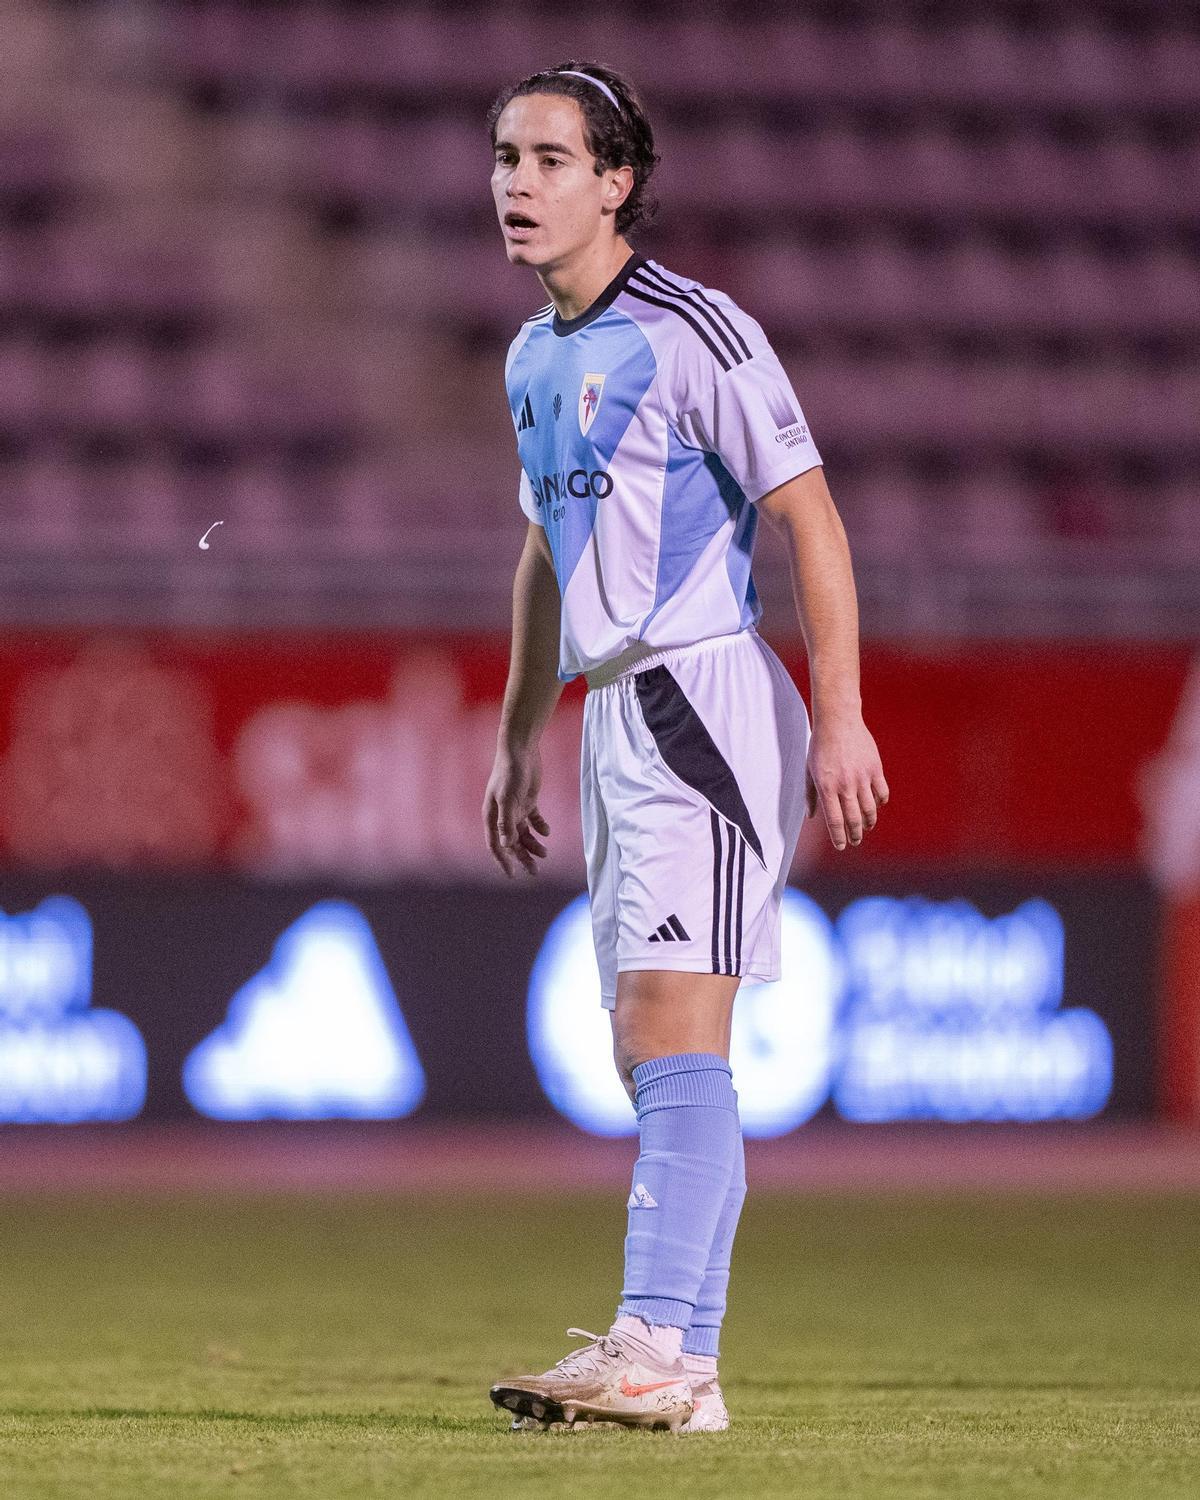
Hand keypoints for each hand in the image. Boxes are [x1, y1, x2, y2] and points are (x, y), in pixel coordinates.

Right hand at [482, 744, 550, 876]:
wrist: (520, 749)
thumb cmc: (510, 772)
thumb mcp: (508, 798)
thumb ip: (507, 822)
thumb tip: (506, 845)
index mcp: (492, 816)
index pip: (495, 845)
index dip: (503, 861)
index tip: (512, 875)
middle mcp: (502, 815)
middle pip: (511, 843)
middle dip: (522, 858)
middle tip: (535, 872)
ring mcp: (515, 808)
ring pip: (523, 834)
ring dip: (533, 845)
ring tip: (545, 854)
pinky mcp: (527, 800)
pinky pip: (533, 820)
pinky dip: (540, 827)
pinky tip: (546, 832)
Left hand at [805, 716, 888, 850]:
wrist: (838, 721)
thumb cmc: (820, 745)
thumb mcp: (808, 770)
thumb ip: (810, 795)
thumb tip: (811, 816)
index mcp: (827, 787)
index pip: (834, 820)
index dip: (838, 837)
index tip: (841, 846)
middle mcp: (845, 785)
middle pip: (853, 819)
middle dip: (854, 835)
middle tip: (855, 841)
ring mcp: (862, 777)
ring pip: (870, 809)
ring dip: (868, 822)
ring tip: (866, 827)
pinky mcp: (875, 768)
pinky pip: (882, 792)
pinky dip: (881, 802)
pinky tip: (877, 806)